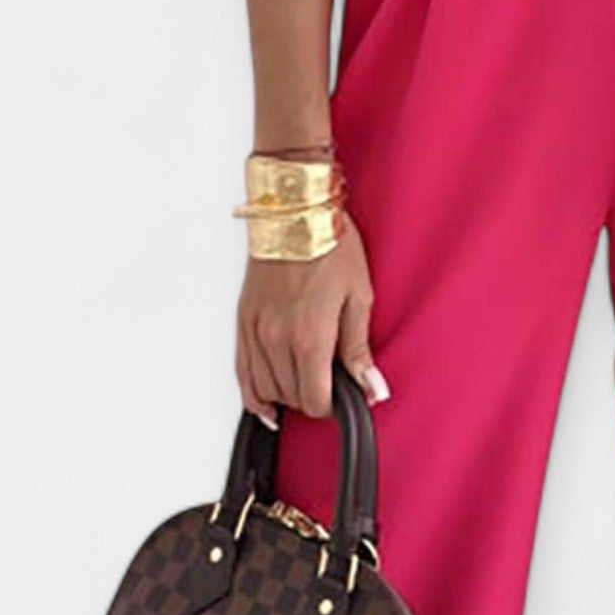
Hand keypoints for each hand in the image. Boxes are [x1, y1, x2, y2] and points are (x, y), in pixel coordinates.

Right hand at [237, 217, 390, 425]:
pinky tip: (266, 404)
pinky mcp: (243, 321)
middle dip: (313, 396)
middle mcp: (277, 339)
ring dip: (287, 394)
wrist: (295, 210)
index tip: (344, 395)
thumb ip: (360, 350)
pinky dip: (253, 395)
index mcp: (310, 337)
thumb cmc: (330, 244)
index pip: (316, 401)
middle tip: (331, 381)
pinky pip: (241, 374)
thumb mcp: (359, 296)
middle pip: (292, 397)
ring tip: (306, 381)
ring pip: (266, 390)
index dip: (333, 405)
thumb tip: (373, 390)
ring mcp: (256, 331)